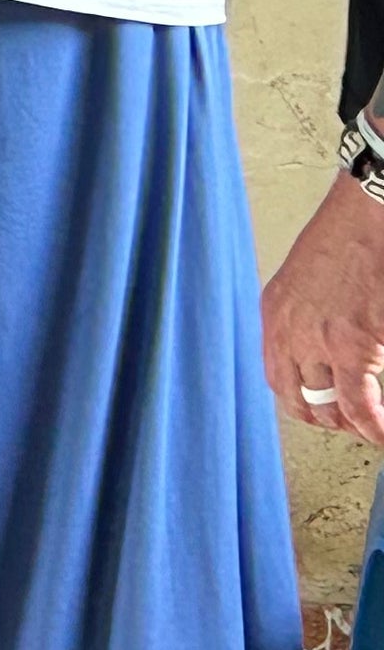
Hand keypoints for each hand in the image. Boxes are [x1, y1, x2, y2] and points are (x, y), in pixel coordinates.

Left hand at [265, 176, 383, 442]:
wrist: (370, 215)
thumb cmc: (348, 238)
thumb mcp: (307, 279)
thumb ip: (306, 315)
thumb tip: (323, 344)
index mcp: (275, 314)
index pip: (276, 376)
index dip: (298, 400)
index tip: (320, 409)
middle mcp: (288, 332)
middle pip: (295, 397)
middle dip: (323, 418)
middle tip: (347, 426)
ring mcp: (320, 342)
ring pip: (328, 405)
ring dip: (350, 424)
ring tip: (369, 430)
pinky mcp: (357, 346)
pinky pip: (360, 404)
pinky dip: (372, 426)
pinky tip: (380, 434)